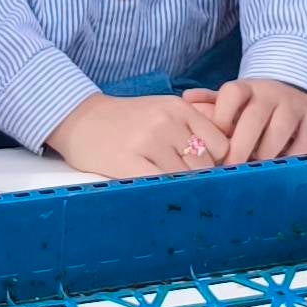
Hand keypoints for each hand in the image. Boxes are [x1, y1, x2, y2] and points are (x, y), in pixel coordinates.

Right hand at [45, 92, 232, 178]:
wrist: (80, 119)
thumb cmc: (127, 120)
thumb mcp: (163, 110)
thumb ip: (192, 128)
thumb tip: (226, 159)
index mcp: (179, 108)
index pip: (221, 144)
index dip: (220, 164)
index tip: (212, 175)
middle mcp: (167, 121)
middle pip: (205, 164)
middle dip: (202, 180)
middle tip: (195, 191)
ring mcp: (147, 140)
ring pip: (184, 177)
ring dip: (183, 190)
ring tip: (177, 196)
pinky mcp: (127, 160)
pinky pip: (158, 183)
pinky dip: (165, 194)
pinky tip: (161, 197)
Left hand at [181, 77, 306, 163]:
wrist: (294, 92)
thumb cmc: (254, 105)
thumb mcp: (233, 100)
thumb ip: (211, 102)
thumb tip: (186, 99)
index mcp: (246, 88)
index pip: (230, 95)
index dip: (221, 120)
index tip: (215, 146)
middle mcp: (270, 93)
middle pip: (253, 118)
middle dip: (240, 147)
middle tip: (231, 169)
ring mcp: (293, 105)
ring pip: (278, 133)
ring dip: (264, 155)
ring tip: (255, 171)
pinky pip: (304, 142)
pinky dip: (291, 159)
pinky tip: (280, 168)